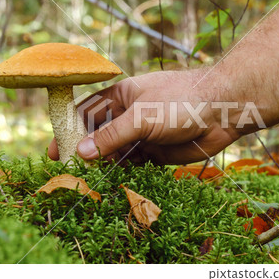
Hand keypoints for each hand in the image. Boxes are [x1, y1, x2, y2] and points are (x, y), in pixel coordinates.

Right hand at [48, 70, 241, 164]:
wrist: (222, 110)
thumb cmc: (181, 100)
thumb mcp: (141, 116)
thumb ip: (111, 135)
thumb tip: (81, 152)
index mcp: (121, 97)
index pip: (86, 113)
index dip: (69, 130)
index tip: (55, 150)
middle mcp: (129, 115)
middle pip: (98, 135)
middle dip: (84, 152)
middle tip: (69, 172)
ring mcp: (141, 133)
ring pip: (114, 151)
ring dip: (102, 165)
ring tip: (87, 181)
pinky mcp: (154, 151)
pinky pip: (132, 163)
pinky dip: (121, 172)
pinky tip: (111, 181)